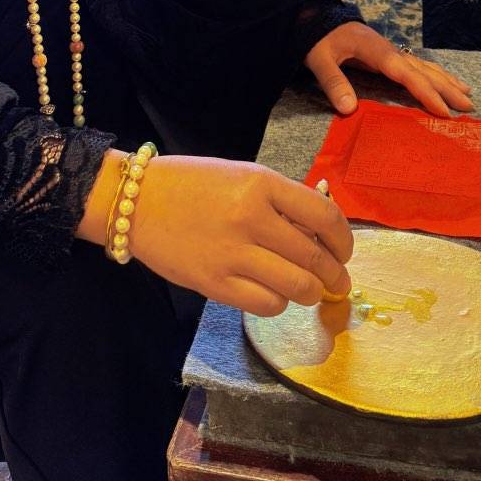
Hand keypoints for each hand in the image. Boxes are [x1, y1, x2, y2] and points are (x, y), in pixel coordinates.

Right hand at [130, 155, 353, 316]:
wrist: (137, 201)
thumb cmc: (192, 184)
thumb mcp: (241, 176)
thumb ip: (279, 200)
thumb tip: (320, 234)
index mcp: (261, 183)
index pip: (324, 216)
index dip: (344, 239)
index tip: (344, 250)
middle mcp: (252, 218)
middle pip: (315, 258)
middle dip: (336, 275)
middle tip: (338, 281)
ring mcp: (233, 253)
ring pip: (298, 287)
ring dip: (311, 292)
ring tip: (308, 290)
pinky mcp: (215, 284)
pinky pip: (267, 304)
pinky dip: (279, 303)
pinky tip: (274, 294)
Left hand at [305, 22, 472, 117]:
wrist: (315, 16)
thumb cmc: (318, 39)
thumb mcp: (319, 59)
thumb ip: (334, 82)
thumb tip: (349, 109)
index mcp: (375, 50)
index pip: (405, 74)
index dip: (425, 92)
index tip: (443, 110)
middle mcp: (389, 49)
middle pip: (423, 70)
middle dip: (446, 88)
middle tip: (468, 107)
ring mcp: (390, 50)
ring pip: (424, 66)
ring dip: (446, 80)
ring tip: (467, 94)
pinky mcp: (388, 53)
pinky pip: (417, 65)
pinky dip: (434, 74)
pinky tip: (445, 81)